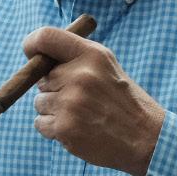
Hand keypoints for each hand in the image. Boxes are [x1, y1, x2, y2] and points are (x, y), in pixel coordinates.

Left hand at [25, 26, 164, 175]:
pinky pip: (40, 123)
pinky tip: (77, 128)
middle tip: (79, 99)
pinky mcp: (65, 128)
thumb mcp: (106, 67)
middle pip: (41, 77)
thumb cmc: (121, 101)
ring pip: (40, 102)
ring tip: (81, 115)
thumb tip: (38, 57)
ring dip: (54, 110)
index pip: (45, 37)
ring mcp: (71, 103)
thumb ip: (76, 57)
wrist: (144, 138)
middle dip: (54, 88)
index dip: (32, 45)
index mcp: (91, 55)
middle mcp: (79, 76)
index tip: (32, 54)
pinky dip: (53, 128)